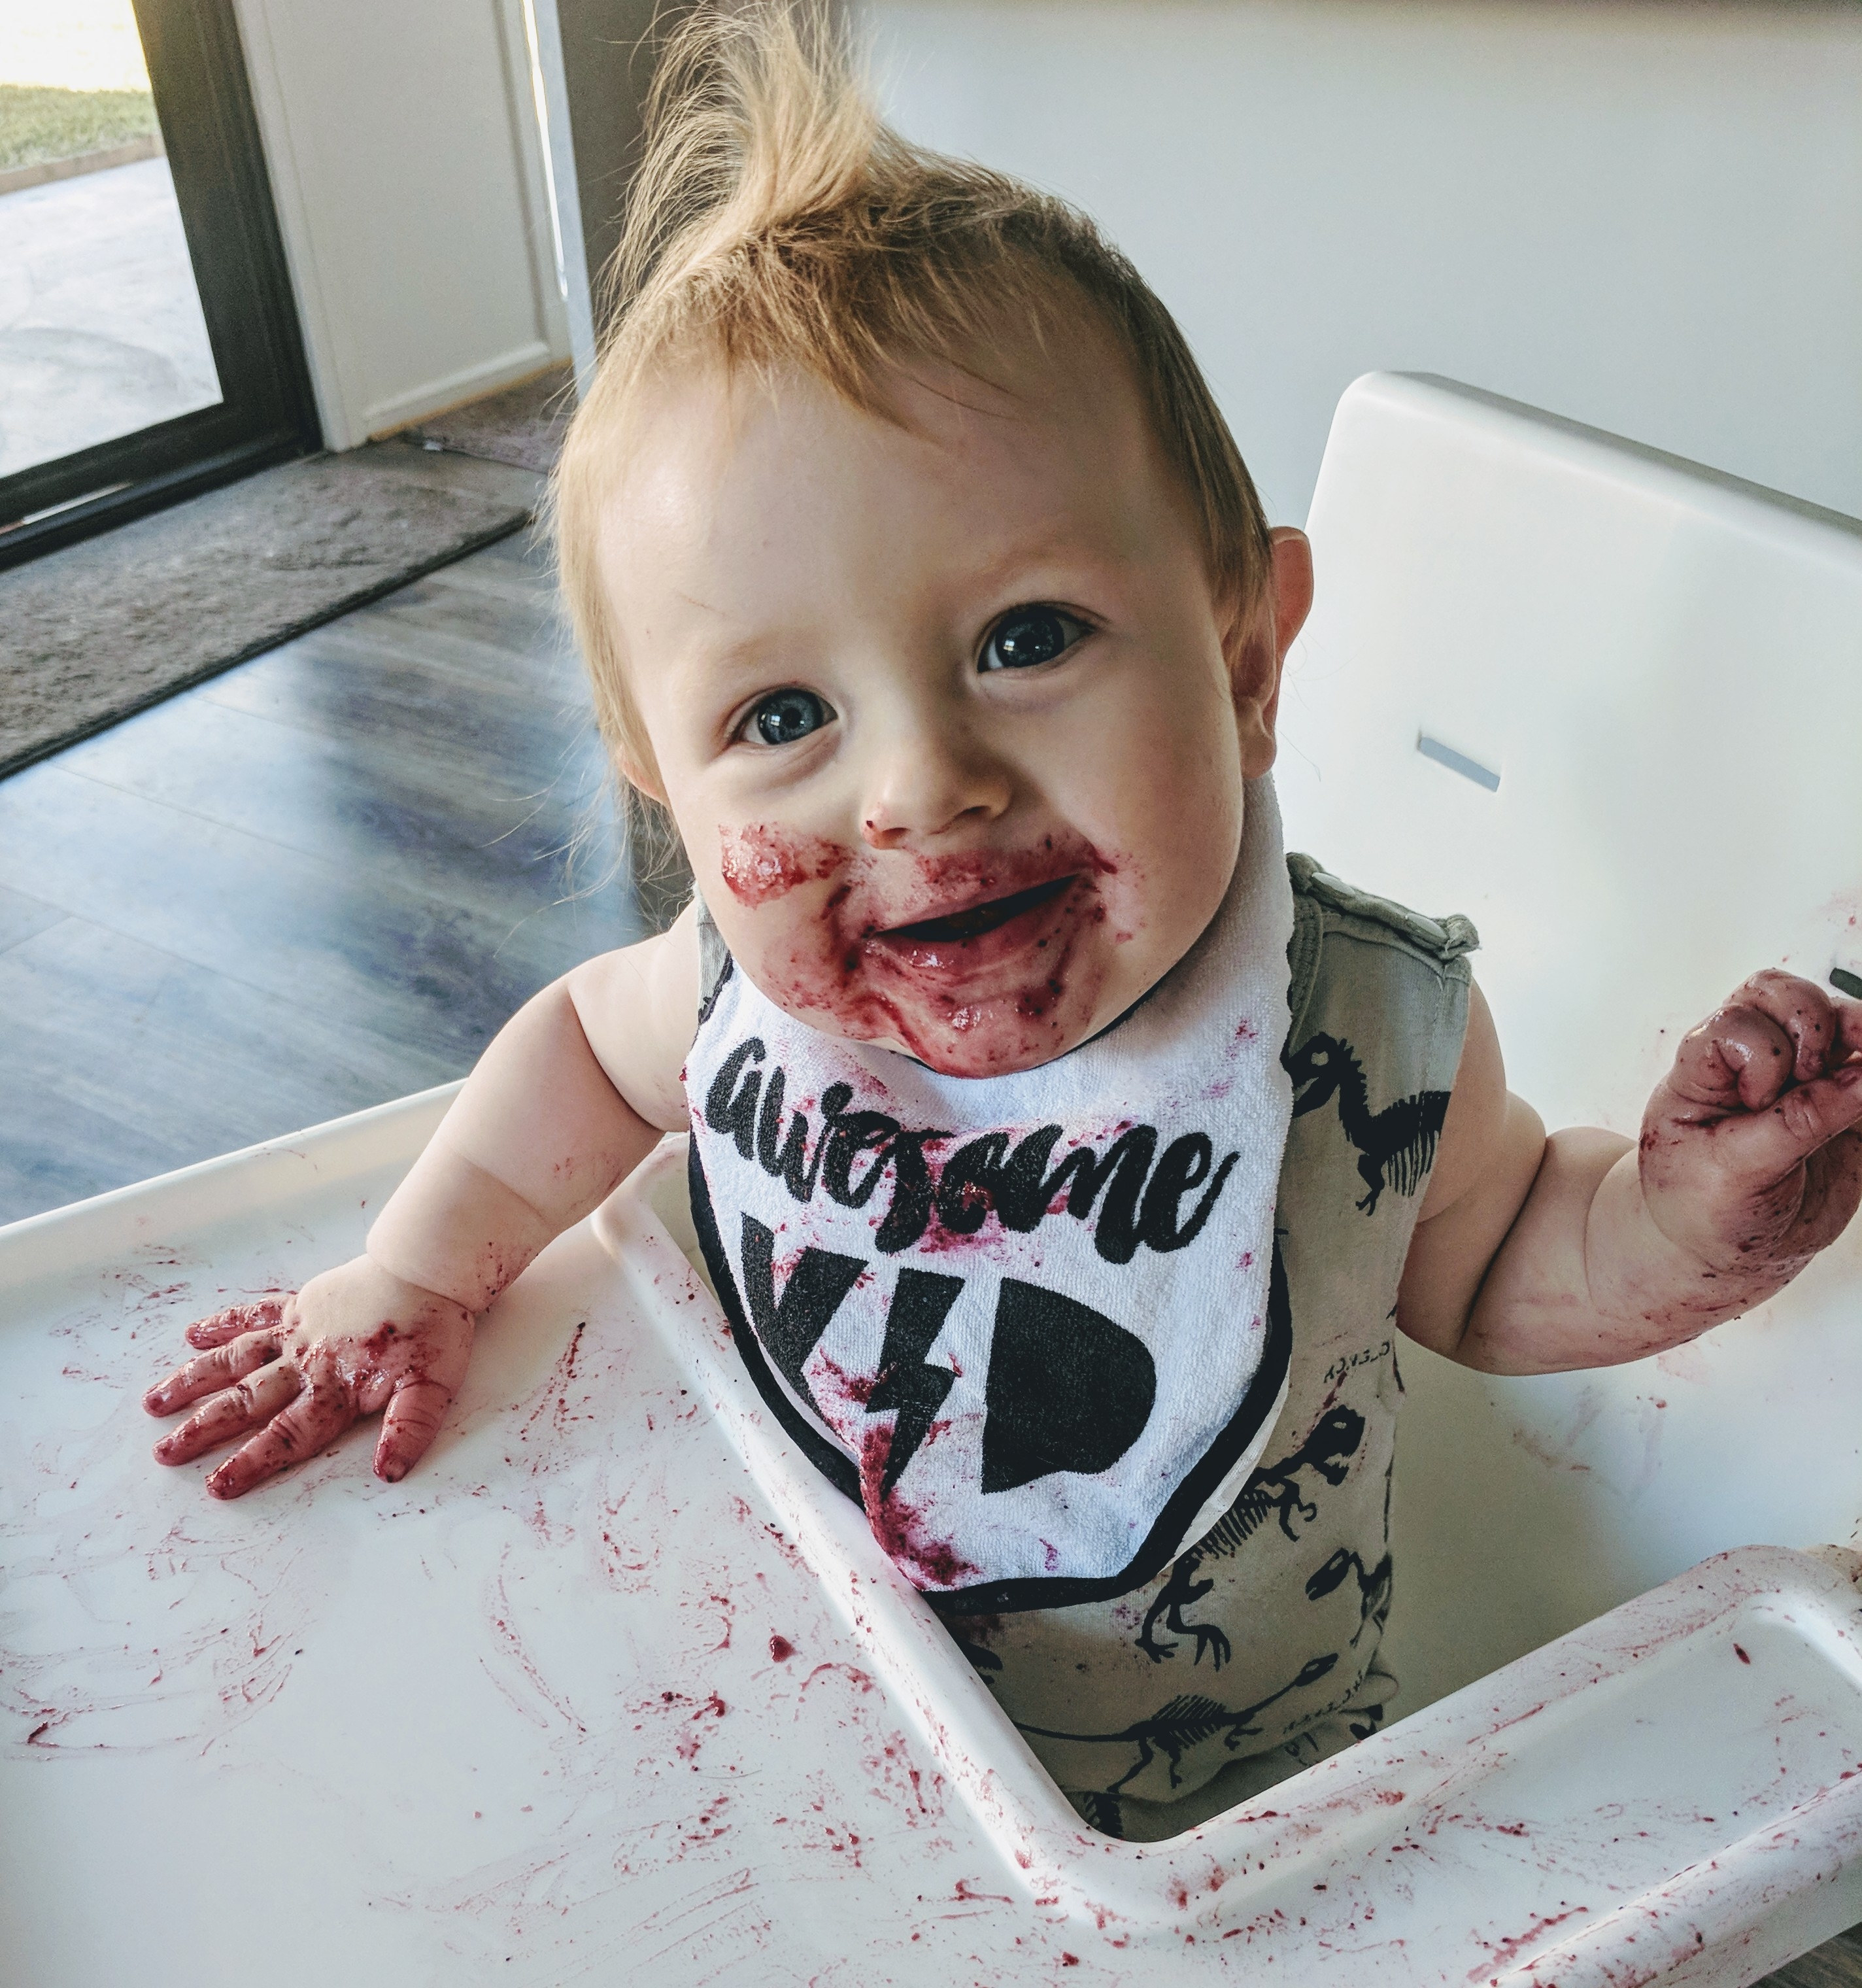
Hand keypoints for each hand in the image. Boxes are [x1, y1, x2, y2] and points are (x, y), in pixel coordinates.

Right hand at [144, 1257, 474, 1497]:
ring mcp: (299, 1330)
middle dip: (205, 1430)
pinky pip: (254, 1313)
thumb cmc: (435, 1327)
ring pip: (237, 1360)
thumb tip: (387, 1473)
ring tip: (155, 1400)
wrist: (430, 1266)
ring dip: (195, 1379)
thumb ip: (408, 1429)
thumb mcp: (434, 1385)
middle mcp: (308, 1362)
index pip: (287, 1436)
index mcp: (337, 1389)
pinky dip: (224, 1322)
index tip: (217, 1485)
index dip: (253, 1462)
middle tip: (165, 1452)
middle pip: (247, 1402)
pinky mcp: (302, 1302)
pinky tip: (194, 1333)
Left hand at [1639, 970, 1861, 1296]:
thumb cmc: (1702, 1208)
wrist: (1725, 1254)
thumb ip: (1798, 1124)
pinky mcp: (1842, 1098)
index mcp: (1702, 1073)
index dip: (1760, 1053)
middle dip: (1811, 1023)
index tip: (1760, 1101)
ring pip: (1834, 1017)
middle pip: (1782, 995)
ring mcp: (1798, 1076)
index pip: (1735, 1023)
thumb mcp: (1735, 1172)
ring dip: (1859, 1030)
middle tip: (1814, 1073)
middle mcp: (1748, 1062)